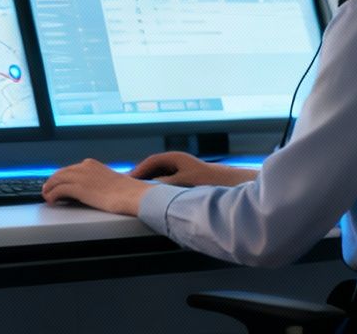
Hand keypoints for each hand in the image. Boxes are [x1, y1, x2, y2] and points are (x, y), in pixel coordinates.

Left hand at [40, 158, 148, 215]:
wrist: (133, 195)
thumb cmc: (127, 192)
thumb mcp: (110, 180)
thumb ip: (99, 182)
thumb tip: (93, 190)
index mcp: (91, 164)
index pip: (70, 169)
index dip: (61, 177)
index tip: (56, 184)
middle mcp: (84, 167)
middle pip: (61, 173)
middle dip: (52, 182)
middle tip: (47, 190)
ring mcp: (81, 177)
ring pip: (56, 179)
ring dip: (49, 188)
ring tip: (46, 196)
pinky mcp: (79, 188)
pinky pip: (58, 190)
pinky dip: (52, 195)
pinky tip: (50, 200)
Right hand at [129, 151, 256, 187]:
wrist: (229, 183)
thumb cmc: (208, 180)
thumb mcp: (182, 182)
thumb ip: (164, 184)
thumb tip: (148, 188)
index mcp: (175, 158)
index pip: (150, 162)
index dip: (138, 170)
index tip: (127, 179)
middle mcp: (178, 162)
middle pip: (154, 168)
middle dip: (141, 177)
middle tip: (128, 186)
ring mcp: (182, 170)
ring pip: (161, 175)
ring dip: (150, 183)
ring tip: (139, 193)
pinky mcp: (187, 179)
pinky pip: (168, 182)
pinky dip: (160, 188)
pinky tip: (157, 198)